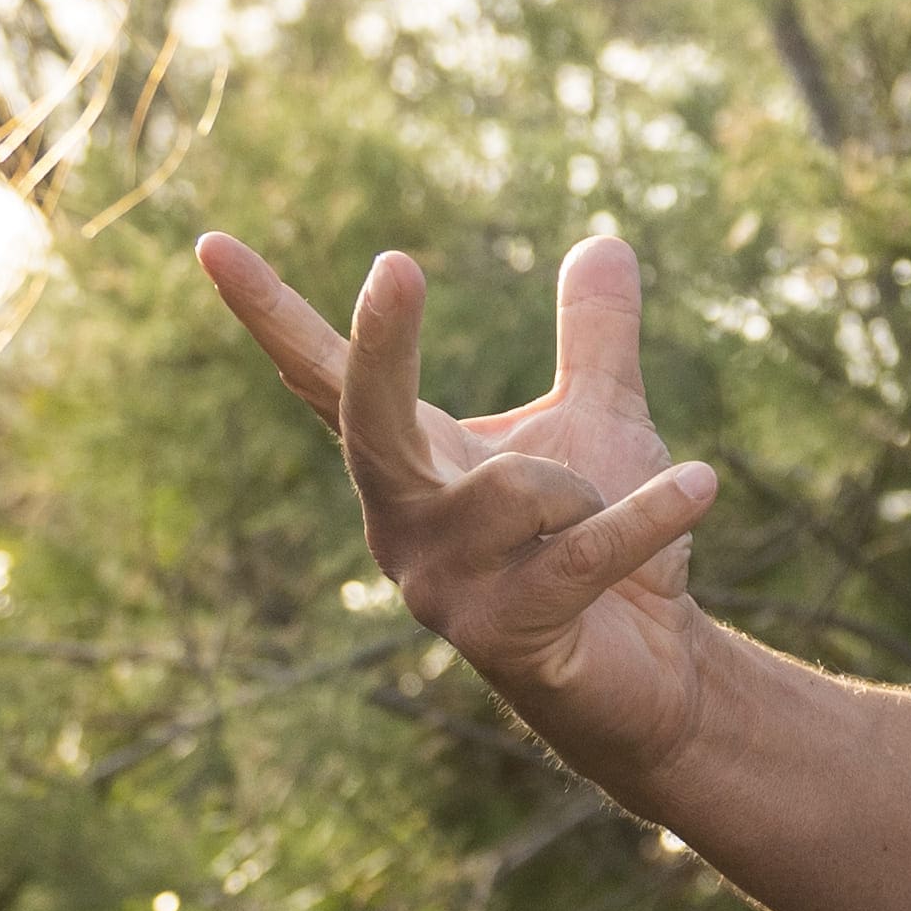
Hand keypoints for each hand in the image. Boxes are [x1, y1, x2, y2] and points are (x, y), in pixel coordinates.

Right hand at [197, 227, 723, 790]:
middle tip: (395, 266)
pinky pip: (582, 550)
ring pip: (518, 487)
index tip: (209, 242)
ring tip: (613, 519)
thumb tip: (604, 239)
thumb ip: (594, 338)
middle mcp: (404, 524)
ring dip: (592, 486)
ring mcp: (442, 588)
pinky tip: (700, 485)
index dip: (269, 313)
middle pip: (368, 420)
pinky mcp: (504, 636)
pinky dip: (650, 512)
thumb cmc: (608, 546)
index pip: (326, 378)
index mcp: (412, 462)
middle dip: (381, 347)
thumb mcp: (600, 421)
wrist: (655, 671)